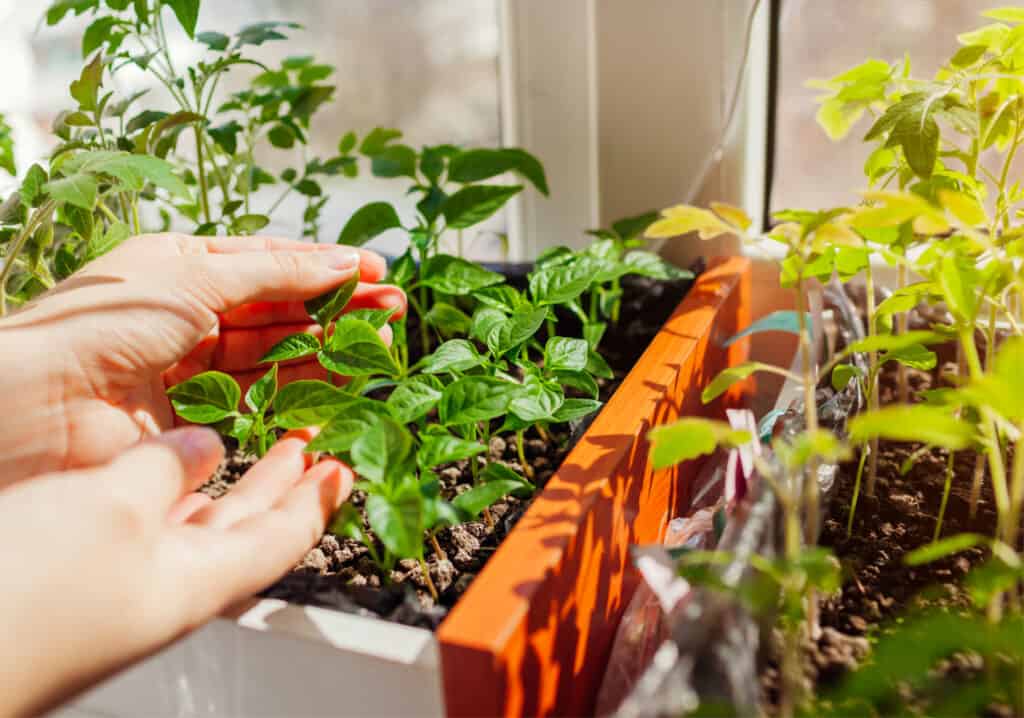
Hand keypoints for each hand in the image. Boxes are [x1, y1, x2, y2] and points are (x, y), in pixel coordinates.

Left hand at [0, 234, 404, 485]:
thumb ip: (275, 273)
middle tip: (392, 312)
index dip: (324, 266)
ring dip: (328, 348)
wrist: (40, 402)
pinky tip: (338, 387)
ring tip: (377, 344)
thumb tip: (342, 262)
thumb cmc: (106, 320)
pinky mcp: (194, 419)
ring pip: (276, 356)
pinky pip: (259, 401)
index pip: (270, 262)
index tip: (377, 273)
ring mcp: (193, 368)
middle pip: (280, 310)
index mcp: (183, 266)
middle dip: (337, 308)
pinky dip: (300, 394)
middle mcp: (190, 315)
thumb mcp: (196, 277)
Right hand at [0, 425, 352, 716]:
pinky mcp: (82, 579)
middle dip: (280, 486)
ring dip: (224, 485)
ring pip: (193, 527)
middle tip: (309, 448)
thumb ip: (165, 469)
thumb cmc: (25, 596)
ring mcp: (125, 587)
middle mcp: (170, 588)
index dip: (319, 500)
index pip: (285, 538)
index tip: (345, 468)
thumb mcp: (111, 508)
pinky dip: (165, 493)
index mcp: (198, 582)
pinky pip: (144, 528)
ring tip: (244, 444)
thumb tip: (203, 444)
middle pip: (246, 532)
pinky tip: (159, 471)